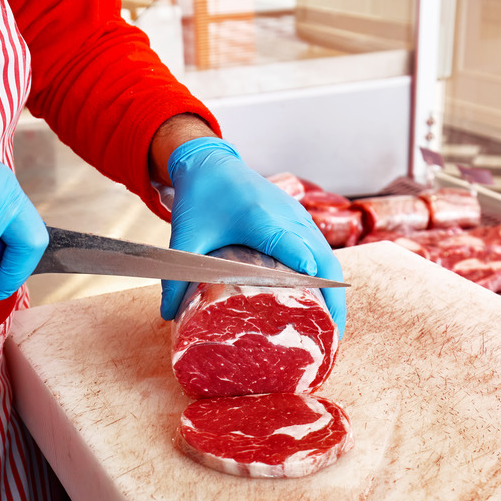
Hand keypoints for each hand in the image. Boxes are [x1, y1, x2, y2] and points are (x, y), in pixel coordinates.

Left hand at [160, 137, 346, 336]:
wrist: (211, 162)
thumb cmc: (201, 195)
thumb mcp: (186, 236)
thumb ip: (177, 275)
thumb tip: (167, 314)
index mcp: (263, 218)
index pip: (294, 249)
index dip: (308, 275)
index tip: (318, 305)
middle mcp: (289, 217)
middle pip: (324, 260)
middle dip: (332, 301)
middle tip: (331, 338)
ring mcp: (298, 218)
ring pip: (327, 257)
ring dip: (333, 291)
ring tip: (331, 328)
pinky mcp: (298, 220)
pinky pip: (321, 251)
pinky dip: (327, 277)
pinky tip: (322, 301)